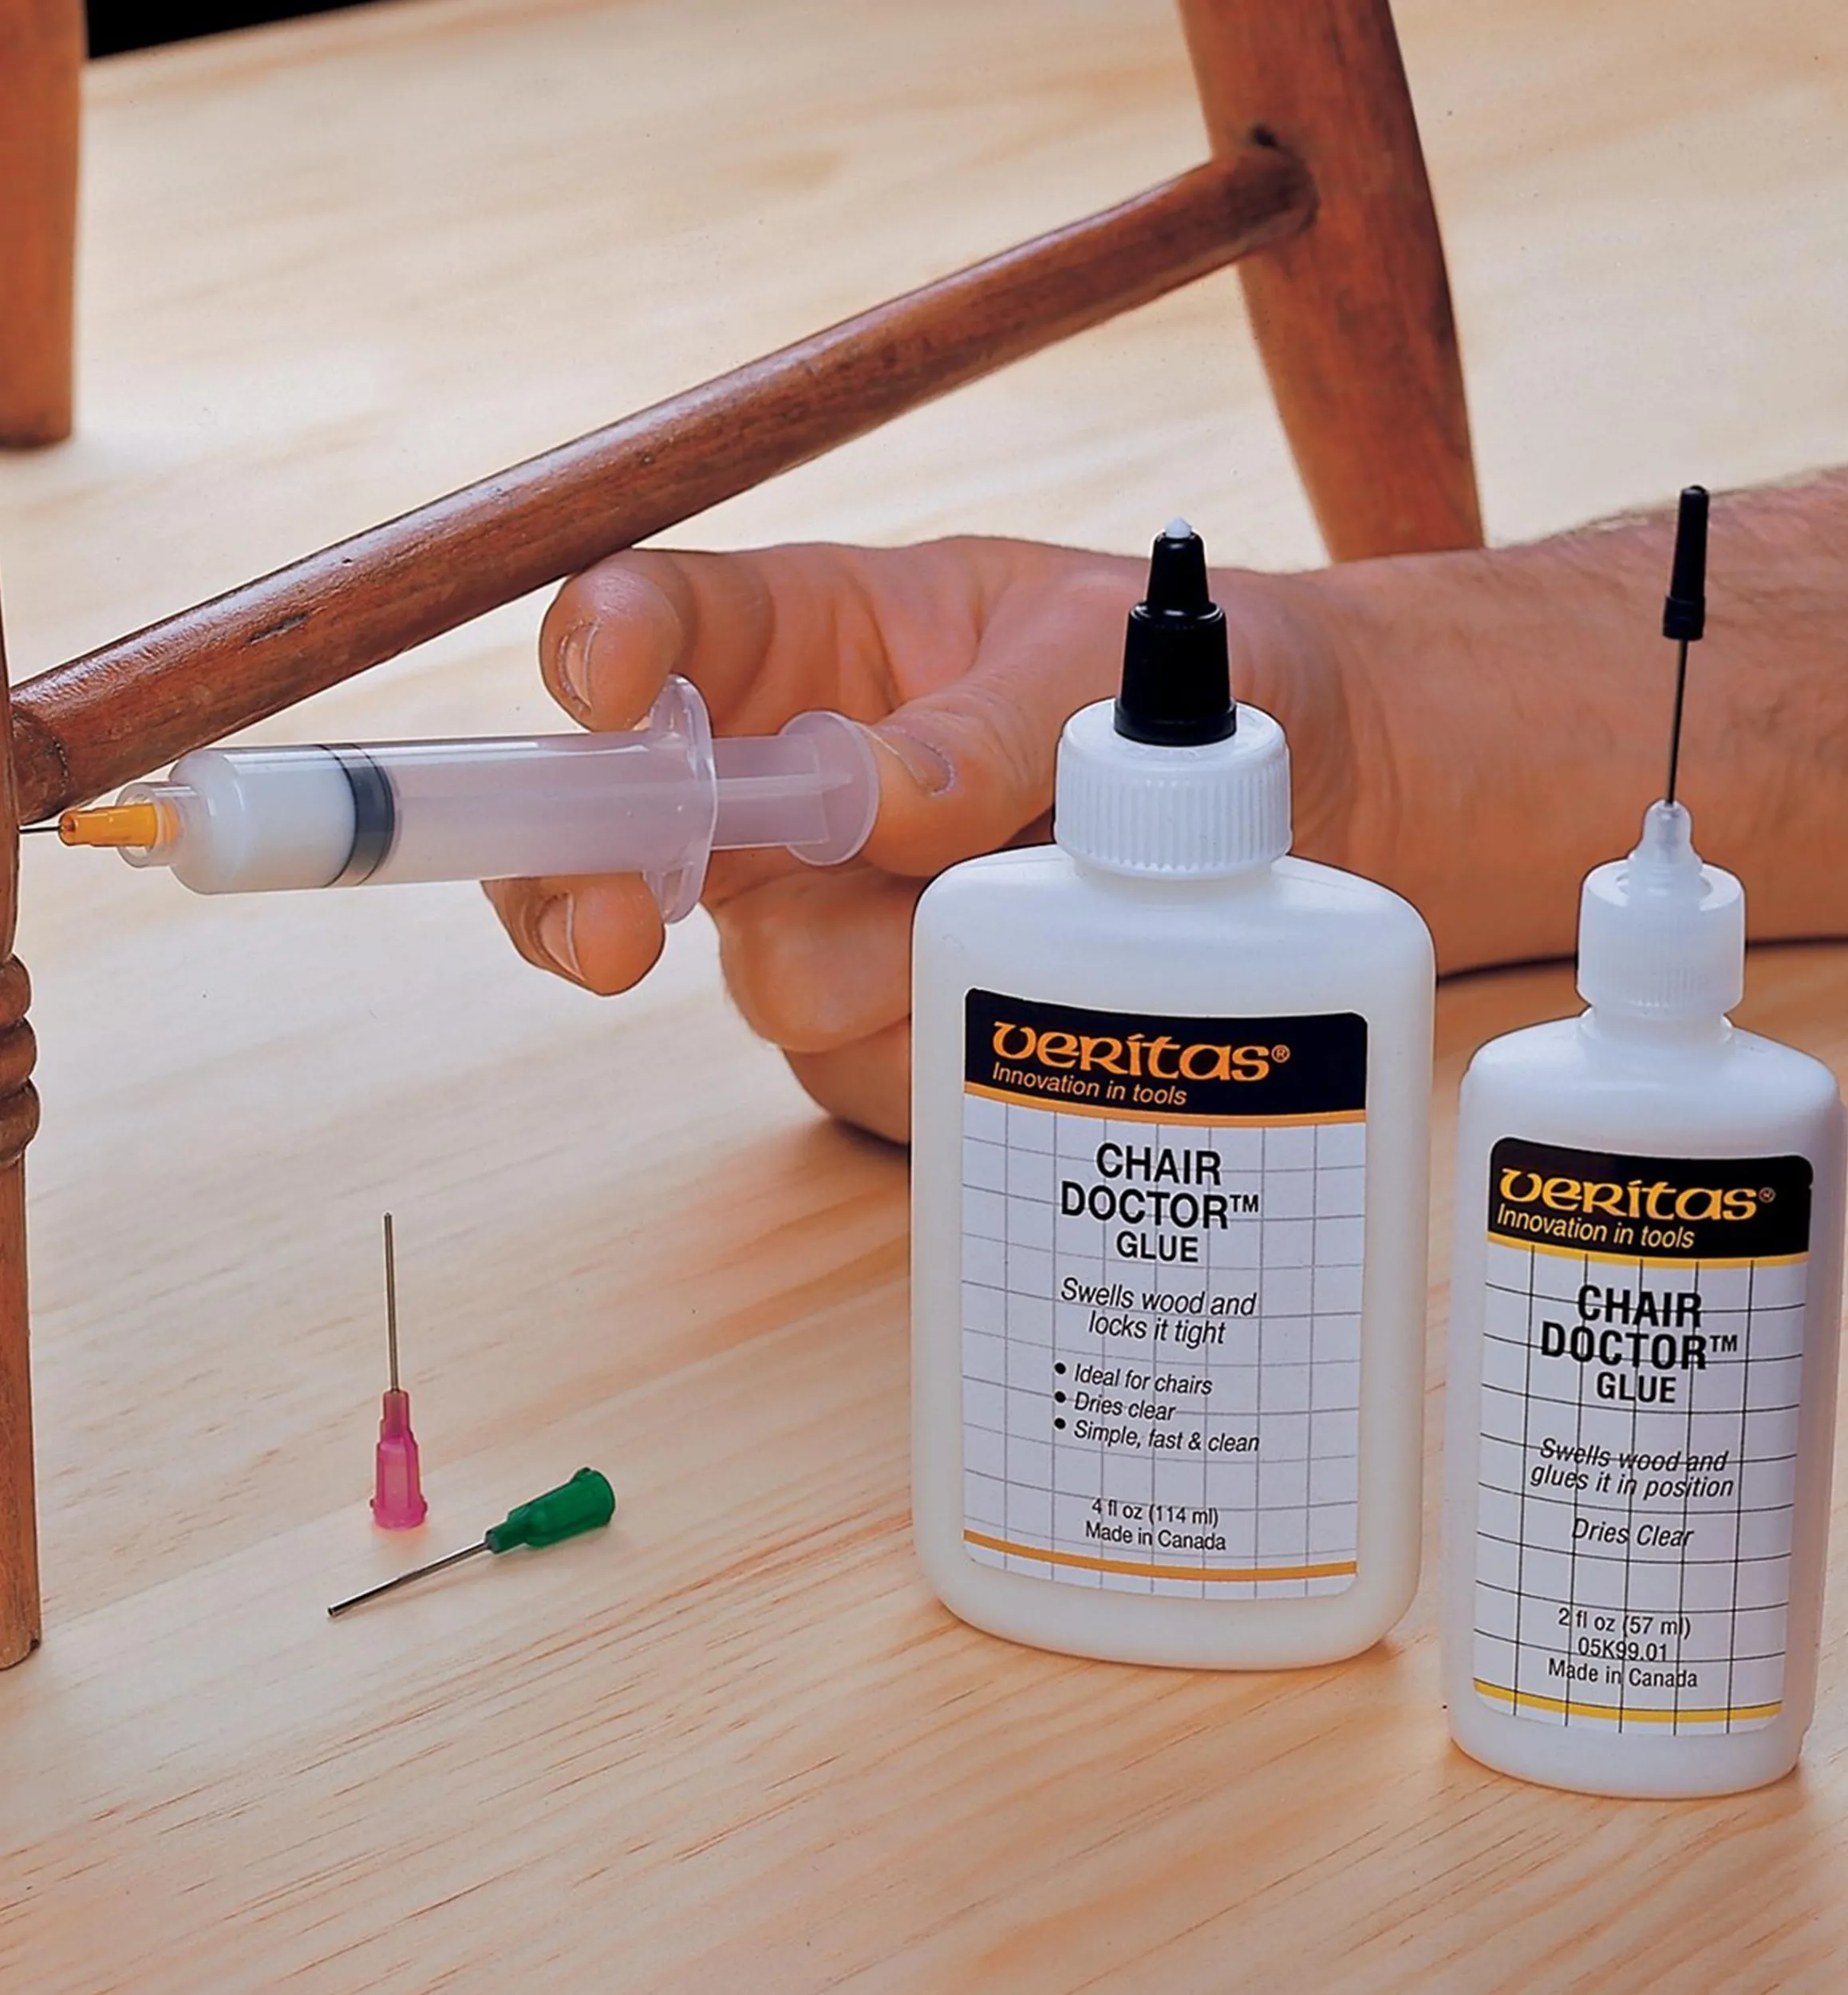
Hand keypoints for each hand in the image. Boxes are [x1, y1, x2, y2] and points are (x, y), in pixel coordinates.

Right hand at [486, 537, 1358, 1141]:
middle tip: (622, 936)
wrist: (1323, 811)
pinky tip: (1031, 1001)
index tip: (609, 692)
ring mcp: (830, 916)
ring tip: (1010, 916)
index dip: (599, 650)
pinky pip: (863, 1068)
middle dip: (587, 889)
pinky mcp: (884, 1026)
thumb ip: (986, 725)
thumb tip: (867, 801)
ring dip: (871, 972)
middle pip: (617, 838)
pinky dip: (943, 1049)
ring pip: (766, 977)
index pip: (662, 626)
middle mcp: (792, 781)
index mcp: (822, 638)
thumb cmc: (1207, 690)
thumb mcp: (1109, 664)